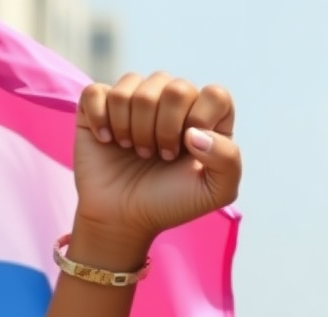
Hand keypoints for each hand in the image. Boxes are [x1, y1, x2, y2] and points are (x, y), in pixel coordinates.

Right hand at [73, 72, 240, 245]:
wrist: (125, 217)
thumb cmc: (172, 202)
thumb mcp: (215, 192)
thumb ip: (228, 160)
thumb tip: (195, 131)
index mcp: (206, 120)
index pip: (216, 94)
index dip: (202, 118)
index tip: (188, 149)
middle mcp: (173, 104)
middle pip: (176, 88)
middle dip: (166, 129)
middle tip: (161, 156)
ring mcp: (136, 100)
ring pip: (136, 87)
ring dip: (135, 128)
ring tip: (138, 152)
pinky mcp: (100, 103)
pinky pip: (99, 92)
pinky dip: (103, 120)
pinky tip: (108, 140)